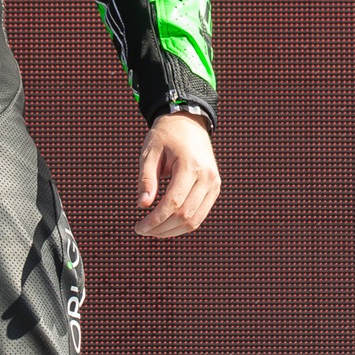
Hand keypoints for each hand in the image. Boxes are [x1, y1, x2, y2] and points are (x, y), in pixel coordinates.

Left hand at [135, 113, 220, 238]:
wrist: (189, 124)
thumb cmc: (165, 136)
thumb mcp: (150, 152)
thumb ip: (147, 179)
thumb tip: (142, 205)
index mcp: (191, 166)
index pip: (173, 202)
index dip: (155, 219)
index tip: (138, 227)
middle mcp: (207, 177)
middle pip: (185, 214)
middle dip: (162, 228)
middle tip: (142, 230)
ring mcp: (214, 184)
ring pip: (196, 220)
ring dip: (173, 230)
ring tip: (153, 231)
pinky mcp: (215, 189)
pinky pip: (201, 214)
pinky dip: (184, 224)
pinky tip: (167, 225)